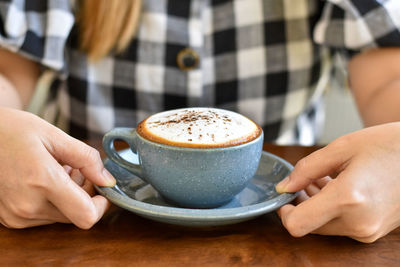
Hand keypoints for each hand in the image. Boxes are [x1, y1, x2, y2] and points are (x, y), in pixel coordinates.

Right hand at [0, 108, 115, 228]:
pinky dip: (52, 201)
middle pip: (76, 216)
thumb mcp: (54, 135)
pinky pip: (44, 216)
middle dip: (85, 195)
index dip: (101, 205)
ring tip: (58, 169)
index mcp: (41, 182)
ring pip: (61, 216)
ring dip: (68, 197)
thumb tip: (107, 180)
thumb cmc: (12, 130)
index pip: (86, 216)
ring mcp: (16, 215)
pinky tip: (43, 179)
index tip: (102, 188)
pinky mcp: (9, 218)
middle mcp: (27, 206)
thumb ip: (86, 159)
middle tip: (77, 169)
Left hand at [276, 122, 399, 242]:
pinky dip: (333, 208)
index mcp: (348, 199)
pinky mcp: (375, 231)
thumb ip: (306, 169)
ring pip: (324, 225)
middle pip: (309, 225)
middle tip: (306, 179)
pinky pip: (341, 224)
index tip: (284, 195)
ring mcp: (369, 230)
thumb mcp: (341, 148)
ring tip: (323, 177)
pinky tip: (338, 184)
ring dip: (316, 204)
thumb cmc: (388, 145)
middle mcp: (358, 222)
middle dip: (301, 203)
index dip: (284, 212)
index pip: (297, 225)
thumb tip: (284, 187)